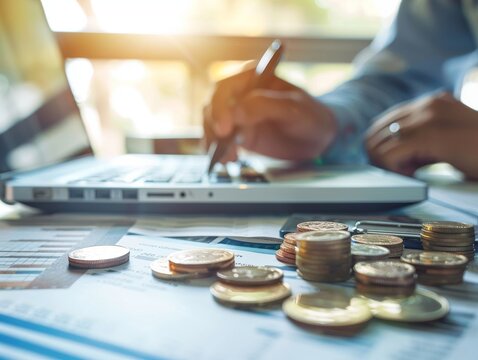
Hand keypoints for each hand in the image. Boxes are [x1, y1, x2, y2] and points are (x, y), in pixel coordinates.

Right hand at [203, 68, 336, 161]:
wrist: (319, 138)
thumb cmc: (311, 116)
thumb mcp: (293, 109)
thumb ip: (264, 106)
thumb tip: (236, 111)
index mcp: (254, 77)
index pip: (226, 88)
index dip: (221, 107)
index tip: (225, 128)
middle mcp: (241, 93)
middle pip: (213, 106)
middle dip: (214, 127)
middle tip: (222, 145)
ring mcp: (237, 114)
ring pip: (212, 124)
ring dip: (214, 141)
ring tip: (227, 157)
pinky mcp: (238, 133)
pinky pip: (219, 140)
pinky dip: (218, 151)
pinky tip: (227, 159)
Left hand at [366, 92, 477, 179]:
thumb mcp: (447, 141)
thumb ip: (421, 139)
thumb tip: (387, 151)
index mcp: (431, 103)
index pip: (382, 123)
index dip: (382, 147)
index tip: (400, 164)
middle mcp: (428, 104)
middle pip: (374, 133)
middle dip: (380, 157)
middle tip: (403, 170)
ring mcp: (430, 116)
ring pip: (378, 143)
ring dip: (388, 165)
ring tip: (412, 172)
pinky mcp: (433, 135)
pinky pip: (390, 155)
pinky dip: (395, 170)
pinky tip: (415, 175)